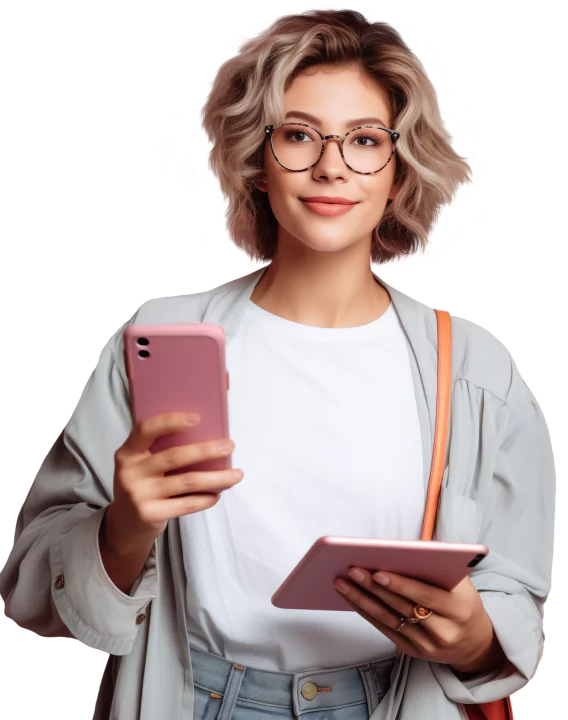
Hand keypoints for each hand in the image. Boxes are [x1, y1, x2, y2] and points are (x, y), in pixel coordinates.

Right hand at [107, 412, 243, 552]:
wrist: (124, 525)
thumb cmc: (142, 485)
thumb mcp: (140, 465)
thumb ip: (160, 451)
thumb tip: (205, 437)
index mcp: (128, 453)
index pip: (146, 429)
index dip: (171, 421)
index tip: (197, 418)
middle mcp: (130, 472)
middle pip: (174, 456)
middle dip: (206, 450)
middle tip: (229, 446)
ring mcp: (139, 494)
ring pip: (187, 481)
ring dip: (216, 477)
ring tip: (236, 475)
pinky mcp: (150, 514)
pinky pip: (186, 504)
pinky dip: (205, 498)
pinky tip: (217, 494)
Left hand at [333, 568, 506, 674]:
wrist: (475, 643)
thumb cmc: (462, 602)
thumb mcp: (461, 583)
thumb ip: (437, 567)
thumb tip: (404, 548)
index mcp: (458, 609)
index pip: (425, 595)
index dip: (400, 584)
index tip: (377, 571)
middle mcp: (444, 631)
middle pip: (402, 607)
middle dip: (373, 588)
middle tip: (352, 570)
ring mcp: (427, 646)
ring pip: (389, 620)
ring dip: (362, 600)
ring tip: (342, 582)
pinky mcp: (413, 652)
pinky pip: (385, 630)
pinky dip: (366, 613)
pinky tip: (351, 598)